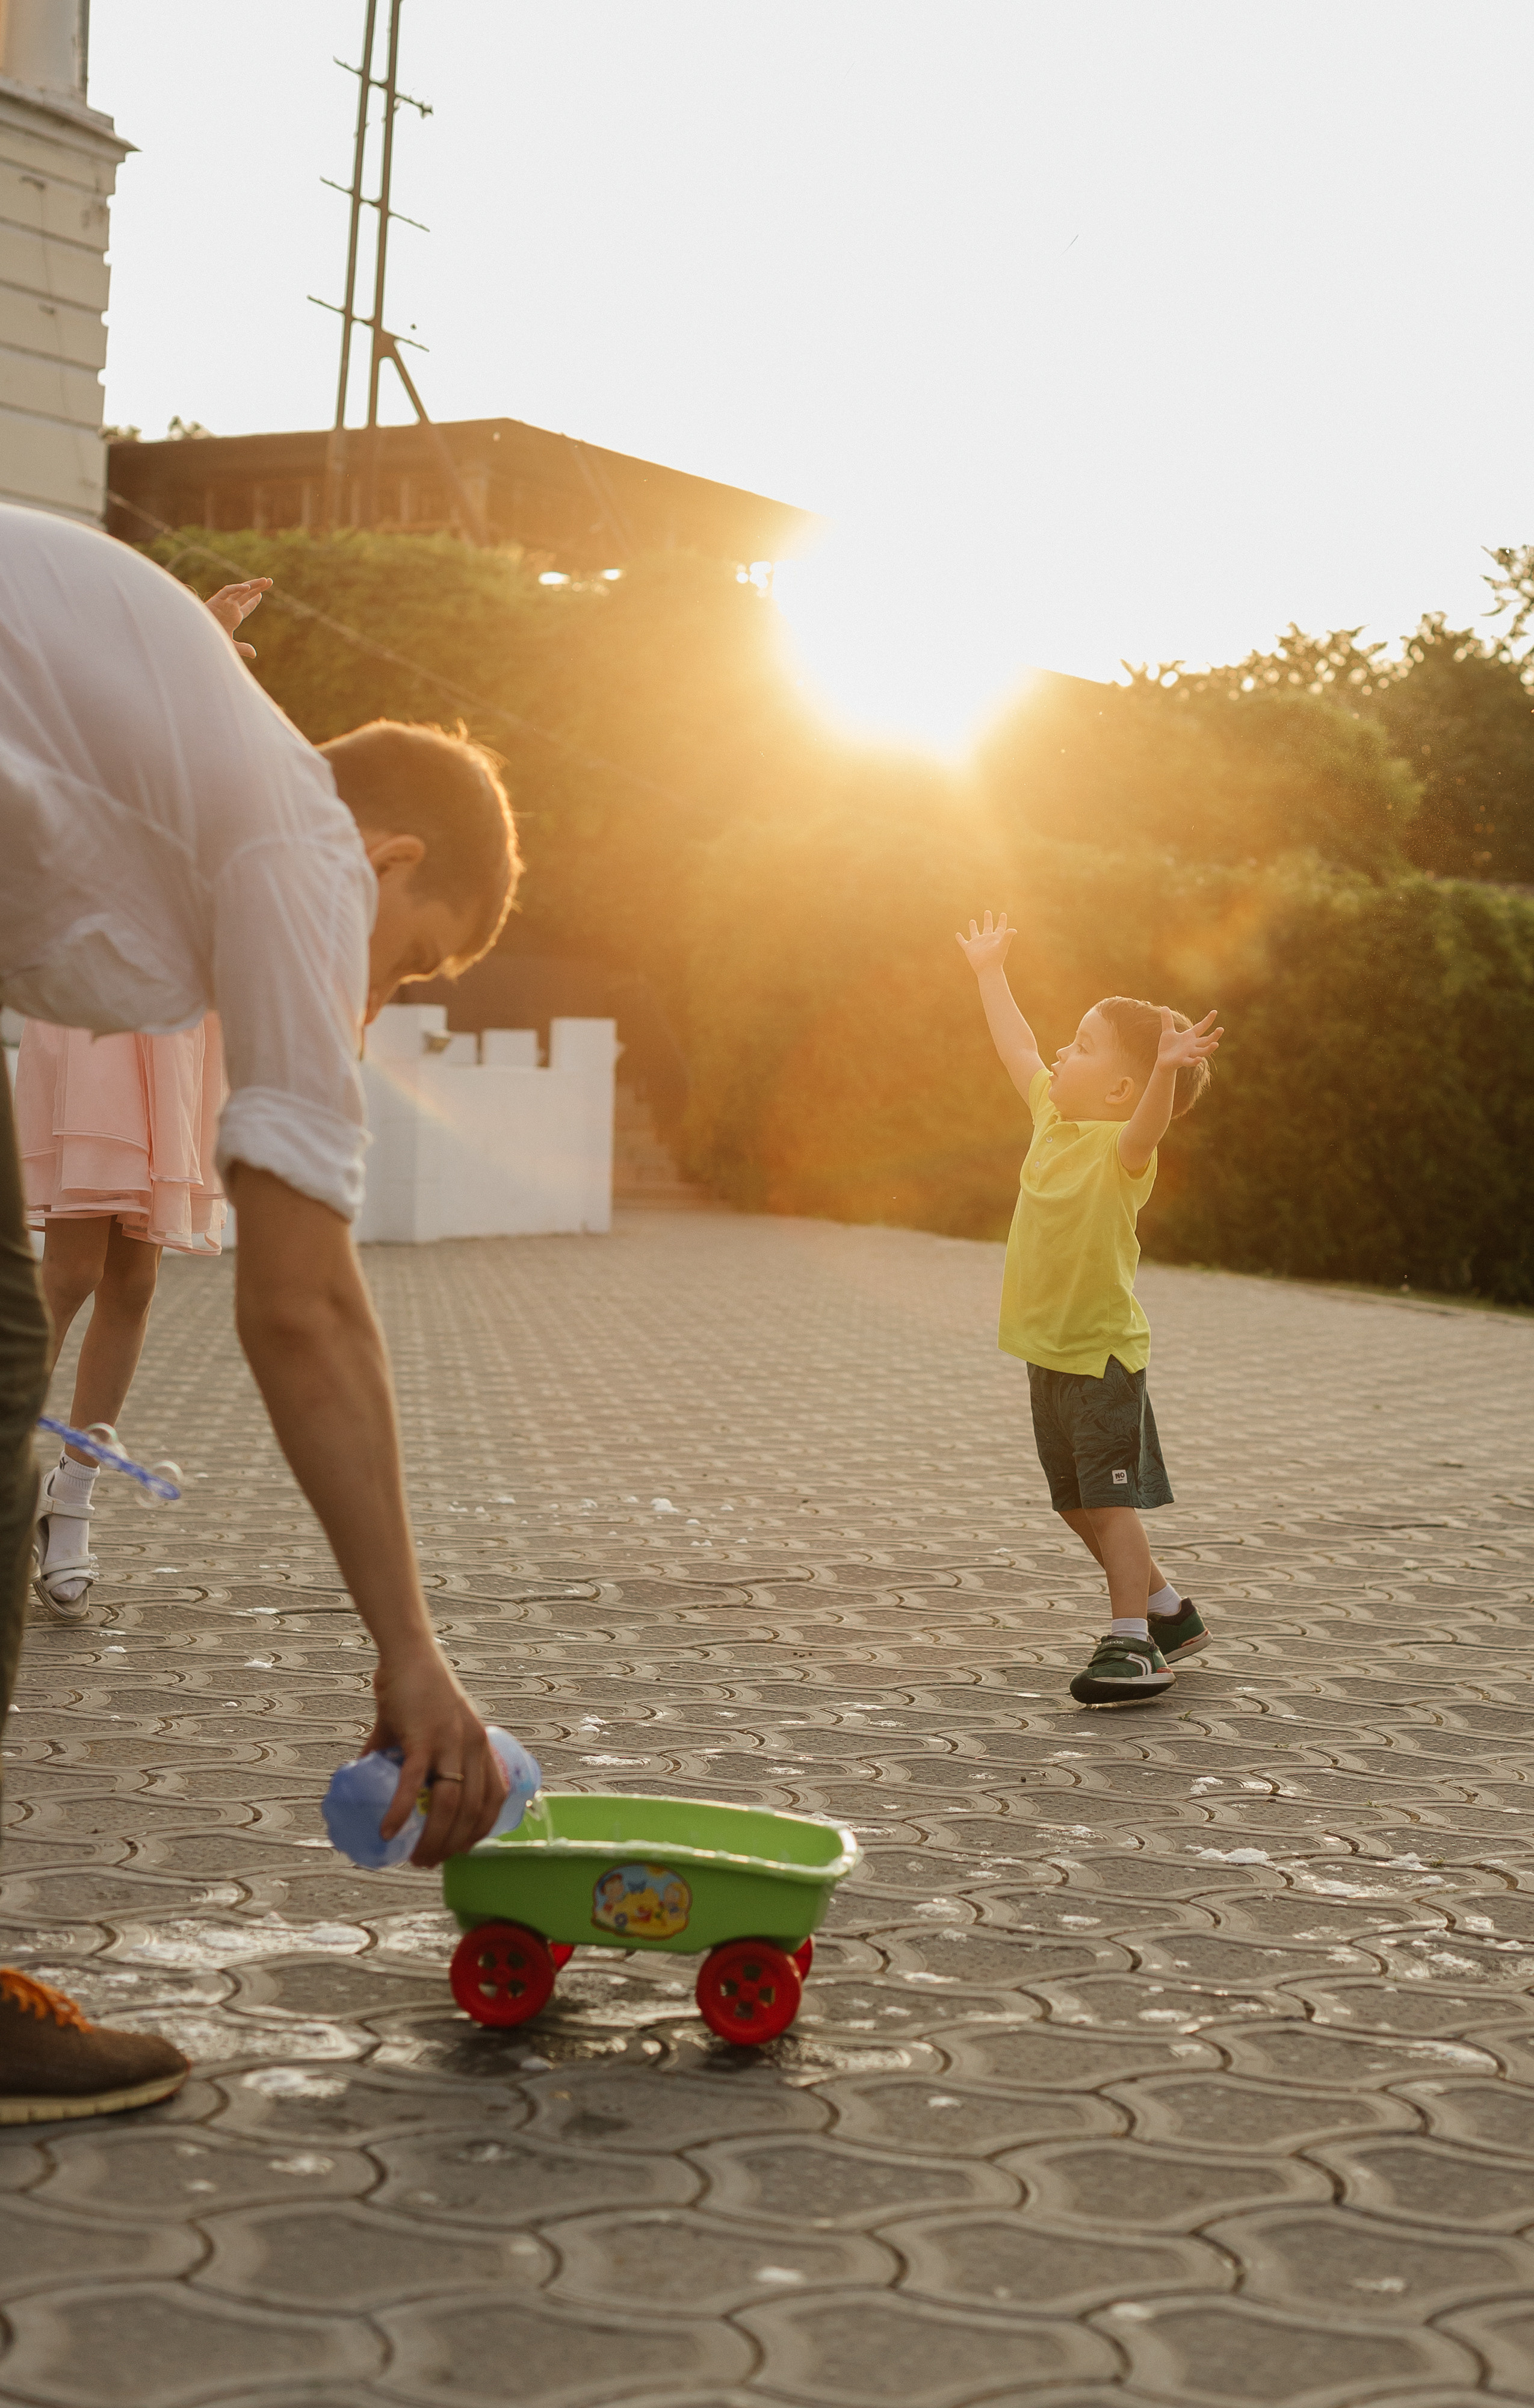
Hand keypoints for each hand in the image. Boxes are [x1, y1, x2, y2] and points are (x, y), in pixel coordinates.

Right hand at [204, 577, 271, 659]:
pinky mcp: (216, 600)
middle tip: (269, 581)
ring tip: (265, 580)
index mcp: (234, 617)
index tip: (261, 594)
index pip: (246, 606)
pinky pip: (227, 591)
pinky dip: (236, 588)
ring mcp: (224, 603)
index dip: (254, 600)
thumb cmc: (210, 640)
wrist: (197, 636)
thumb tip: (254, 654)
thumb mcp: (230, 646)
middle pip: (247, 595)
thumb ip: (242, 648)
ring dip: (252, 585)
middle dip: (258, 588)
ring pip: (240, 590)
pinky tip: (248, 587)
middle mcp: (230, 608)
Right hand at [366, 1645, 509, 1867]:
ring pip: (449, 1804)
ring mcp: (449, 1743)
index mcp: (480, 1746)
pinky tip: (387, 1831)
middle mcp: (472, 1747)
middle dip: (453, 1845)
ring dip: (433, 1839)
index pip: (494, 1799)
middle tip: (428, 1862)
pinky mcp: (422, 1737)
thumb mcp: (429, 1729)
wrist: (408, 1655)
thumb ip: (410, 1756)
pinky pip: (413, 1783)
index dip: (480, 1830)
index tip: (461, 1850)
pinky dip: (401, 1812)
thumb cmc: (416, 1690)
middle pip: (471, 1811)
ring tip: (415, 1858)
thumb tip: (376, 1778)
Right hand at [955, 909, 1016, 971]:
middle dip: (987, 919)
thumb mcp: (1002, 946)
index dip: (1002, 921)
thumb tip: (1014, 930)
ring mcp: (977, 944)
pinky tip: (957, 934)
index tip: (1003, 914)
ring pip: (975, 933)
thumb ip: (1007, 937)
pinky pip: (963, 942)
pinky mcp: (969, 948)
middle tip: (987, 912)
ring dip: (973, 927)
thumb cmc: (996, 959)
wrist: (987, 970)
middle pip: (987, 927)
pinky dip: (960, 938)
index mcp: (995, 938)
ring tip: (972, 920)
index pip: (1000, 927)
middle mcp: (986, 940)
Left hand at [1158, 1006, 1222, 1071]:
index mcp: (1190, 1037)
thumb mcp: (1167, 1032)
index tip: (1215, 1011)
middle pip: (1206, 1040)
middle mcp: (1192, 1045)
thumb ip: (1167, 1020)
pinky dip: (1195, 1061)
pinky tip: (1199, 1059)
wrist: (1163, 1062)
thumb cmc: (1167, 1047)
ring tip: (1216, 1044)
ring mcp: (1189, 1054)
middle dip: (1214, 1036)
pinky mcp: (1182, 1061)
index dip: (1208, 1020)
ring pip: (1202, 1052)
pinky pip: (1191, 1062)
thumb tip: (1164, 1007)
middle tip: (1221, 1029)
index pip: (1201, 1027)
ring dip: (1209, 1049)